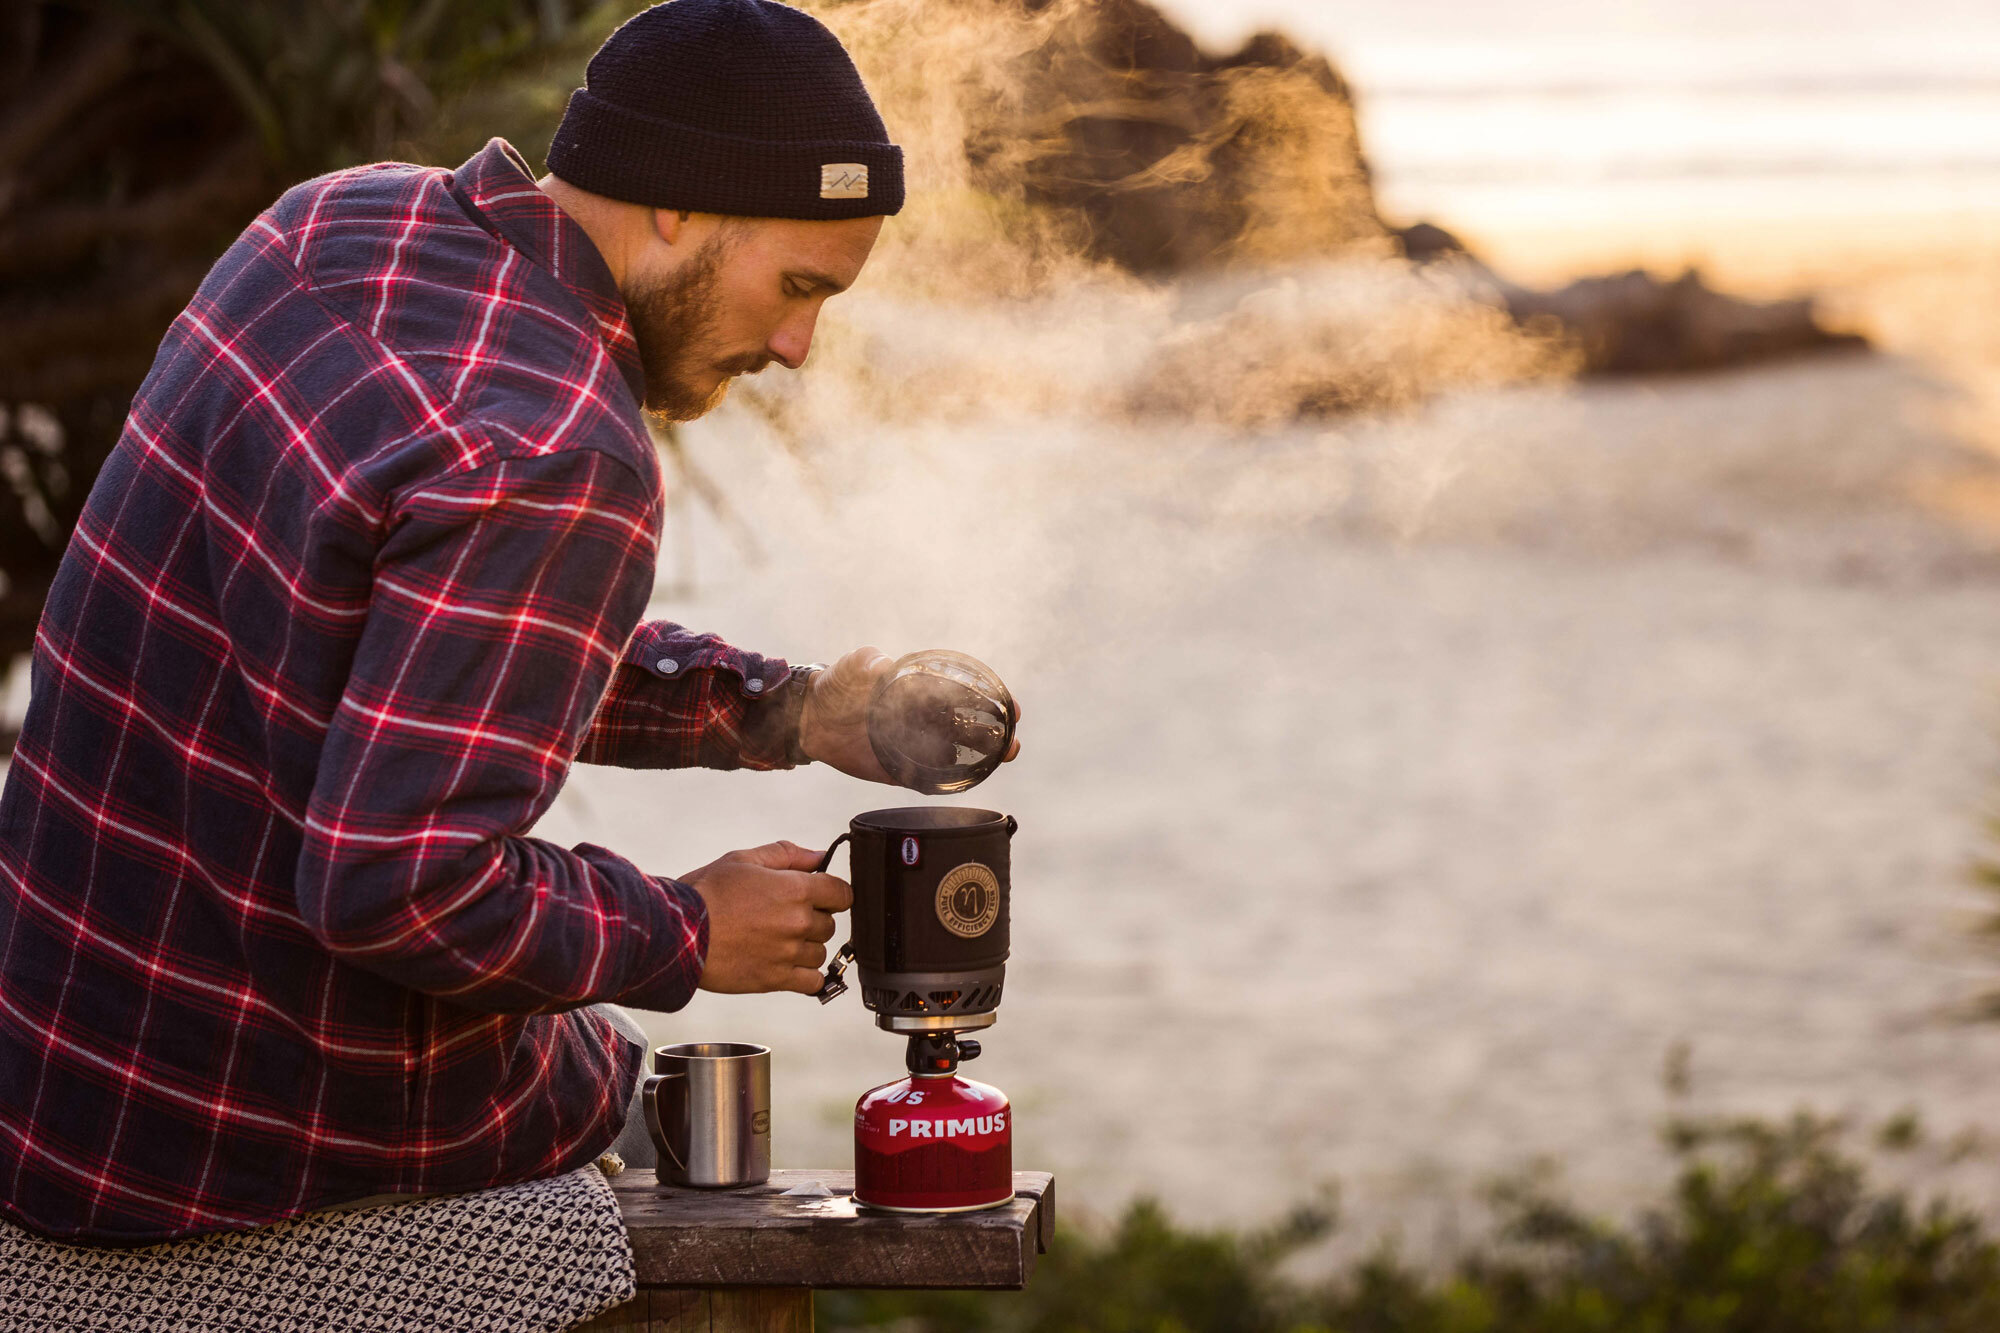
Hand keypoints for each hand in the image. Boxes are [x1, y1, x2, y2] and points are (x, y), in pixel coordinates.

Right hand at [681, 841, 851, 994]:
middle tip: (783, 916)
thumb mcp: (743, 859)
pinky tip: (788, 965)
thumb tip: (818, 857)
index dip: (833, 893)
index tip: (821, 896)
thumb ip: (786, 855)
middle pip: (829, 924)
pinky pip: (812, 982)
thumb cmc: (706, 893)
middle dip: (812, 919)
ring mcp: (788, 953)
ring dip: (806, 946)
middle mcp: (798, 922)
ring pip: (820, 952)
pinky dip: (806, 976)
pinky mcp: (775, 979)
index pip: (842, 894)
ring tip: (776, 940)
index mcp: (796, 889)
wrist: (677, 933)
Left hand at [799, 646, 1023, 783]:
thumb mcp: (856, 663)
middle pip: (970, 730)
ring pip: (957, 756)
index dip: (992, 701)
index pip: (966, 698)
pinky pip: (929, 779)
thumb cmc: (839, 683)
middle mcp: (925, 720)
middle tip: (1013, 742)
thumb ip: (870, 660)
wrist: (812, 716)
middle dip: (997, 735)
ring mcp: (915, 747)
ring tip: (1004, 758)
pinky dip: (947, 782)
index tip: (1010, 707)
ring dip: (982, 760)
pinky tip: (967, 782)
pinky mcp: (899, 770)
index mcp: (923, 694)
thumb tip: (883, 665)